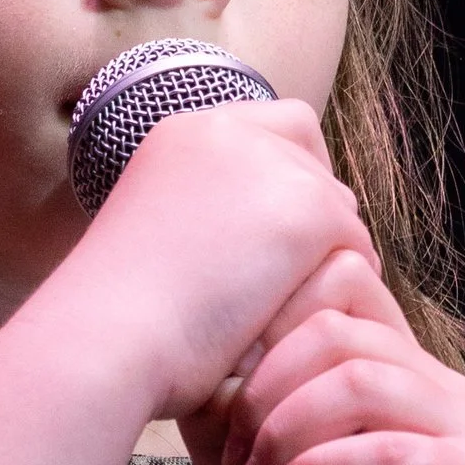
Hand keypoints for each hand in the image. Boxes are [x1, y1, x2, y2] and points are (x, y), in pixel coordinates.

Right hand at [53, 97, 377, 425]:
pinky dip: (338, 287)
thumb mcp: (155, 236)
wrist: (107, 338)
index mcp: (183, 133)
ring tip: (294, 307)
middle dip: (313, 211)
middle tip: (298, 275)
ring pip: (337, 203)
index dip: (288, 172)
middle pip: (311, 155)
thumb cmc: (117, 318)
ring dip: (324, 252)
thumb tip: (261, 241)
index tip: (279, 229)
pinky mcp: (307, 209)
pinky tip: (307, 323)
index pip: (273, 125)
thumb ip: (207, 215)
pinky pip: (356, 246)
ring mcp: (270, 165)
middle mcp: (228, 131)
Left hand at [205, 247, 464, 464]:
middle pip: (340, 326)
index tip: (225, 388)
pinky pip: (387, 447)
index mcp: (396, 366)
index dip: (270, 318)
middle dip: (266, 386)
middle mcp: (439, 385)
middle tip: (233, 452)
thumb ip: (229, 406)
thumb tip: (197, 350)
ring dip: (286, 428)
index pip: (341, 280)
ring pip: (362, 378)